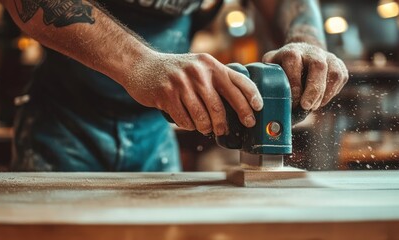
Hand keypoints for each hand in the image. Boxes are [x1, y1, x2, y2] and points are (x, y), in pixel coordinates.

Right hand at [119, 51, 262, 135]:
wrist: (142, 65)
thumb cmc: (175, 71)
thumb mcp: (198, 67)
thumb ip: (216, 80)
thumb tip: (239, 104)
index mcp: (210, 64)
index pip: (238, 81)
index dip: (251, 97)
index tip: (257, 110)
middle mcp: (198, 72)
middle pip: (220, 106)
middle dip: (225, 123)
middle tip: (225, 130)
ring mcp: (181, 83)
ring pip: (202, 117)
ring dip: (205, 127)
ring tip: (205, 127)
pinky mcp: (166, 95)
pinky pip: (184, 120)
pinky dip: (188, 126)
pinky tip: (187, 121)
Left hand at [263, 42, 347, 109]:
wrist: (302, 51)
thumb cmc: (282, 65)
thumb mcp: (270, 65)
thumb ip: (266, 77)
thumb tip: (262, 100)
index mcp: (291, 51)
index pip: (293, 61)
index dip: (294, 82)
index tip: (292, 100)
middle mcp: (311, 51)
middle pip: (318, 66)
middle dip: (313, 89)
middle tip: (306, 107)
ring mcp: (327, 56)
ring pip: (333, 73)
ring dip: (324, 94)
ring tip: (314, 106)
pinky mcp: (338, 64)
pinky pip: (341, 78)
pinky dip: (332, 92)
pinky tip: (321, 101)